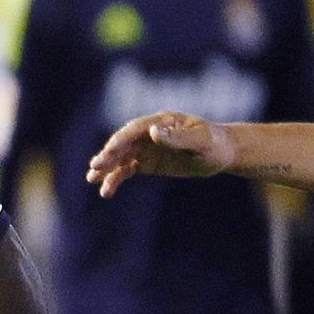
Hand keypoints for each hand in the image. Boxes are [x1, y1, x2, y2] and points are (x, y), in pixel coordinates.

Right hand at [86, 111, 231, 197]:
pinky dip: (116, 179)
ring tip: (92, 179)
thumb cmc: (214, 143)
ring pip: (121, 158)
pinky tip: (106, 191)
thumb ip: (176, 137)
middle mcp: (149, 133)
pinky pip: (127, 170)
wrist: (221, 153)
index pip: (135, 130)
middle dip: (108, 155)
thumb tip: (151, 131)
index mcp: (161, 121)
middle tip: (94, 168)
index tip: (109, 153)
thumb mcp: (199, 140)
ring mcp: (146, 148)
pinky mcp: (148, 162)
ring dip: (106, 168)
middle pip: (123, 144)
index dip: (121, 141)